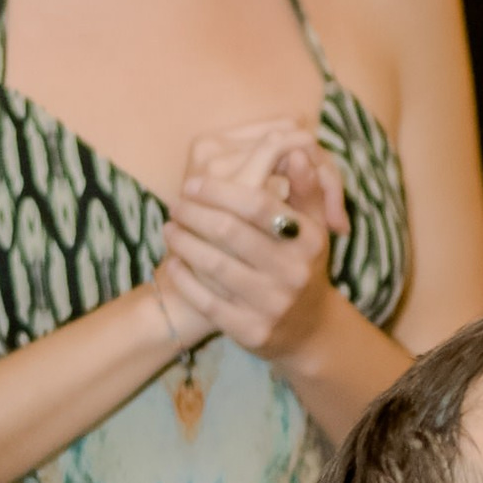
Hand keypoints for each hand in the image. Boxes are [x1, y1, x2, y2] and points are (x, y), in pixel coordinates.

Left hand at [156, 123, 342, 364]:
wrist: (310, 330)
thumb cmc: (302, 265)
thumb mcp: (313, 229)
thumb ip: (305, 189)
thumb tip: (294, 151)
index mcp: (308, 240)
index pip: (258, 205)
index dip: (220, 190)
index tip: (192, 183)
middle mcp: (292, 272)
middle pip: (229, 232)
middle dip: (194, 214)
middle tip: (176, 205)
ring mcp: (271, 305)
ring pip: (213, 265)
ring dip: (183, 242)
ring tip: (169, 228)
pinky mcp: (250, 331)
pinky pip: (206, 300)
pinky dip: (184, 278)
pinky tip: (173, 262)